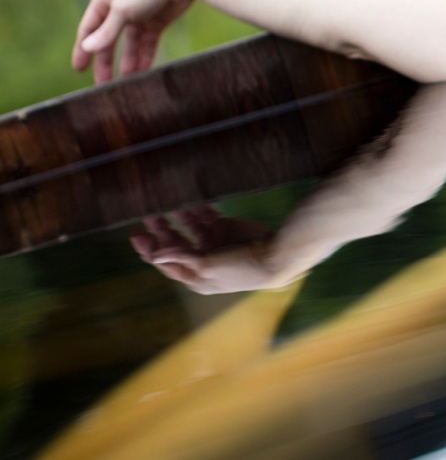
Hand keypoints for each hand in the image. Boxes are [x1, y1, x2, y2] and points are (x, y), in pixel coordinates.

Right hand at [72, 0, 194, 82]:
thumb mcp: (123, 10)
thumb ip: (107, 31)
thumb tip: (88, 48)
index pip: (89, 28)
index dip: (83, 49)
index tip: (79, 69)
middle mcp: (120, 6)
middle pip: (109, 39)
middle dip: (106, 61)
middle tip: (103, 83)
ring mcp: (140, 14)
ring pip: (130, 43)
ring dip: (128, 61)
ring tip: (125, 82)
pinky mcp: (158, 19)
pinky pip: (148, 42)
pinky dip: (145, 55)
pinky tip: (142, 71)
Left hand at [131, 207, 285, 293]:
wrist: (273, 256)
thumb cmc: (239, 269)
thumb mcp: (208, 266)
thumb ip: (182, 258)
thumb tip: (156, 256)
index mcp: (195, 276)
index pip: (166, 263)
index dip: (150, 250)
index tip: (137, 235)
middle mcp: (201, 260)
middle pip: (175, 244)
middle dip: (161, 231)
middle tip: (149, 215)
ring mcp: (212, 243)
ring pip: (188, 229)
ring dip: (177, 218)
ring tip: (166, 204)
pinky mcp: (224, 229)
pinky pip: (205, 218)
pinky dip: (197, 210)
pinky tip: (190, 203)